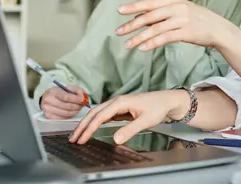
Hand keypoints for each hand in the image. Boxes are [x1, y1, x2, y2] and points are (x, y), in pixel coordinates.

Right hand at [40, 85, 87, 119]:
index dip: (76, 99)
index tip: (83, 100)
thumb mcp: (66, 88)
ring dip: (75, 111)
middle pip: (67, 106)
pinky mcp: (48, 116)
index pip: (66, 97)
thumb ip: (76, 90)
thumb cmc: (57, 93)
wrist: (46, 98)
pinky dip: (70, 115)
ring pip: (66, 113)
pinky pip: (63, 118)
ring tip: (79, 107)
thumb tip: (84, 97)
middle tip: (83, 104)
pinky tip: (73, 111)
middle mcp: (48, 101)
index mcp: (53, 92)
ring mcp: (48, 110)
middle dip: (78, 106)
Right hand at [69, 90, 189, 144]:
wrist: (167, 101)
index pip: (100, 116)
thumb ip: (130, 130)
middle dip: (82, 126)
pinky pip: (104, 116)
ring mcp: (118, 105)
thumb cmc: (158, 107)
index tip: (81, 139)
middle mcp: (117, 101)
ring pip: (98, 114)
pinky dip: (95, 122)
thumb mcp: (146, 121)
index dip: (89, 129)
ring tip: (78, 135)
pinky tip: (91, 129)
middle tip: (73, 139)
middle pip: (94, 113)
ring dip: (87, 124)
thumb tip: (116, 139)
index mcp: (121, 102)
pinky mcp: (121, 109)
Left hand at [115, 0, 230, 50]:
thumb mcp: (182, 9)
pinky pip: (164, 38)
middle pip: (149, 16)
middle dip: (132, 24)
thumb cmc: (197, 20)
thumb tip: (142, 16)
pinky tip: (142, 48)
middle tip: (118, 32)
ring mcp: (181, 19)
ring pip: (154, 29)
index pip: (149, 2)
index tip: (119, 11)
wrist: (219, 29)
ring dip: (139, 38)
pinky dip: (152, 43)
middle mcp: (176, 7)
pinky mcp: (185, 32)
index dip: (133, 7)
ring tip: (127, 45)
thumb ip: (164, 11)